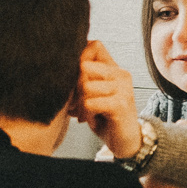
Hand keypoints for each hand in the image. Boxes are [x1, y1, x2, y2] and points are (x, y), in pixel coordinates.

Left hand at [73, 41, 142, 160]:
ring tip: (84, 113)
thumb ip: (83, 79)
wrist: (126, 142)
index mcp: (114, 68)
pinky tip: (91, 120)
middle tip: (76, 103)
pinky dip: (86, 114)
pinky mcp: (121, 104)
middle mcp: (121, 74)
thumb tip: (60, 68)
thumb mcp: (93, 94)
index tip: (75, 80)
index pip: (95, 45)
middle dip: (74, 87)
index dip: (79, 58)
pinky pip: (90, 103)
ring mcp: (123, 89)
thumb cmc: (105, 118)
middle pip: (84, 66)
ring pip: (86, 86)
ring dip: (80, 104)